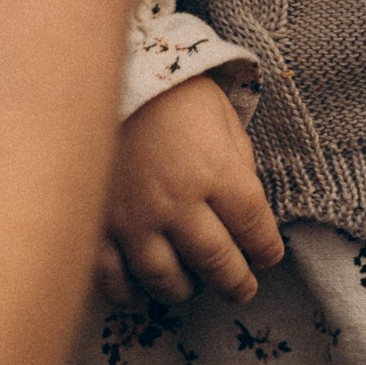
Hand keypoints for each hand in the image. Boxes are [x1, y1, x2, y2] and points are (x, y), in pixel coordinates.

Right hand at [102, 75, 283, 308]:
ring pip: (166, 279)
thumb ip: (239, 164)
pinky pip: (113, 277)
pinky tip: (140, 288)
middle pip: (216, 262)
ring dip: (186, 290)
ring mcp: (134, 218)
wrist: (104, 72)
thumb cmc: (171, 91)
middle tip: (243, 289)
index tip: (267, 257)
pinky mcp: (98, 224)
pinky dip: (129, 292)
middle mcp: (177, 202)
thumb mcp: (221, 116)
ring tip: (193, 286)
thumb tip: (245, 212)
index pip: (253, 227)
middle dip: (236, 282)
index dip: (266, 249)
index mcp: (215, 170)